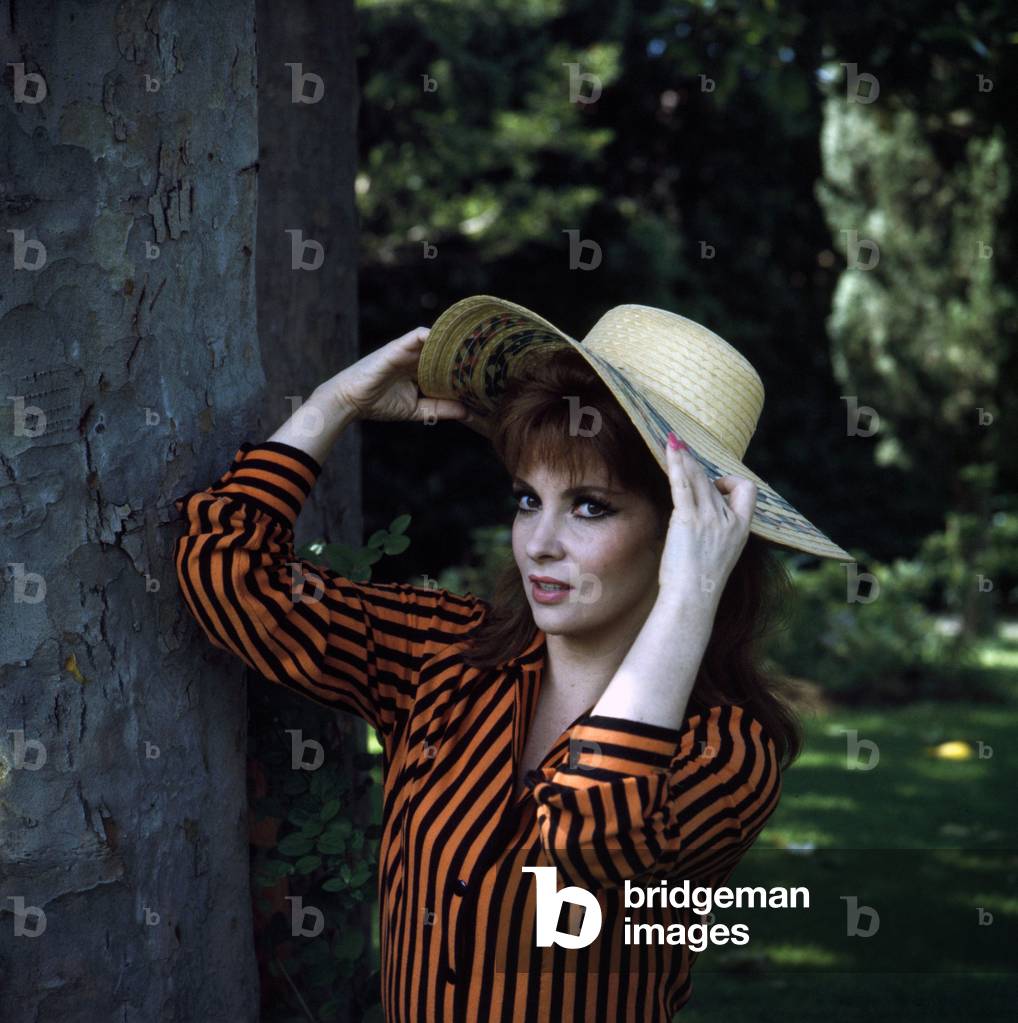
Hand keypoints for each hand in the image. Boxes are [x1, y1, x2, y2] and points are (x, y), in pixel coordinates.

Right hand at [325, 326, 483, 429]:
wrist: (350, 401)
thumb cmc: (378, 404)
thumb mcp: (416, 409)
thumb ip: (440, 409)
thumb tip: (467, 412)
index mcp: (420, 370)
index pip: (448, 364)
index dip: (466, 367)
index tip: (487, 373)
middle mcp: (416, 357)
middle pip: (446, 350)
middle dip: (466, 352)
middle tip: (491, 357)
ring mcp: (407, 350)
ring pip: (437, 340)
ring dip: (455, 342)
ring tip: (477, 346)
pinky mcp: (398, 347)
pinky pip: (420, 335)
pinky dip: (436, 336)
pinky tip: (453, 342)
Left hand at [659, 433, 757, 606]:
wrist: (693, 598)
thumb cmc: (700, 582)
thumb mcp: (719, 552)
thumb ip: (715, 529)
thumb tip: (700, 513)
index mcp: (741, 528)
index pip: (748, 490)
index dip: (731, 483)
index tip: (715, 488)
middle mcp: (728, 520)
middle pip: (714, 481)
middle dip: (697, 467)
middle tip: (681, 452)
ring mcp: (709, 519)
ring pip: (698, 477)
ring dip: (685, 458)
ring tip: (673, 440)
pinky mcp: (688, 519)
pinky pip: (683, 484)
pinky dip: (677, 463)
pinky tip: (671, 448)